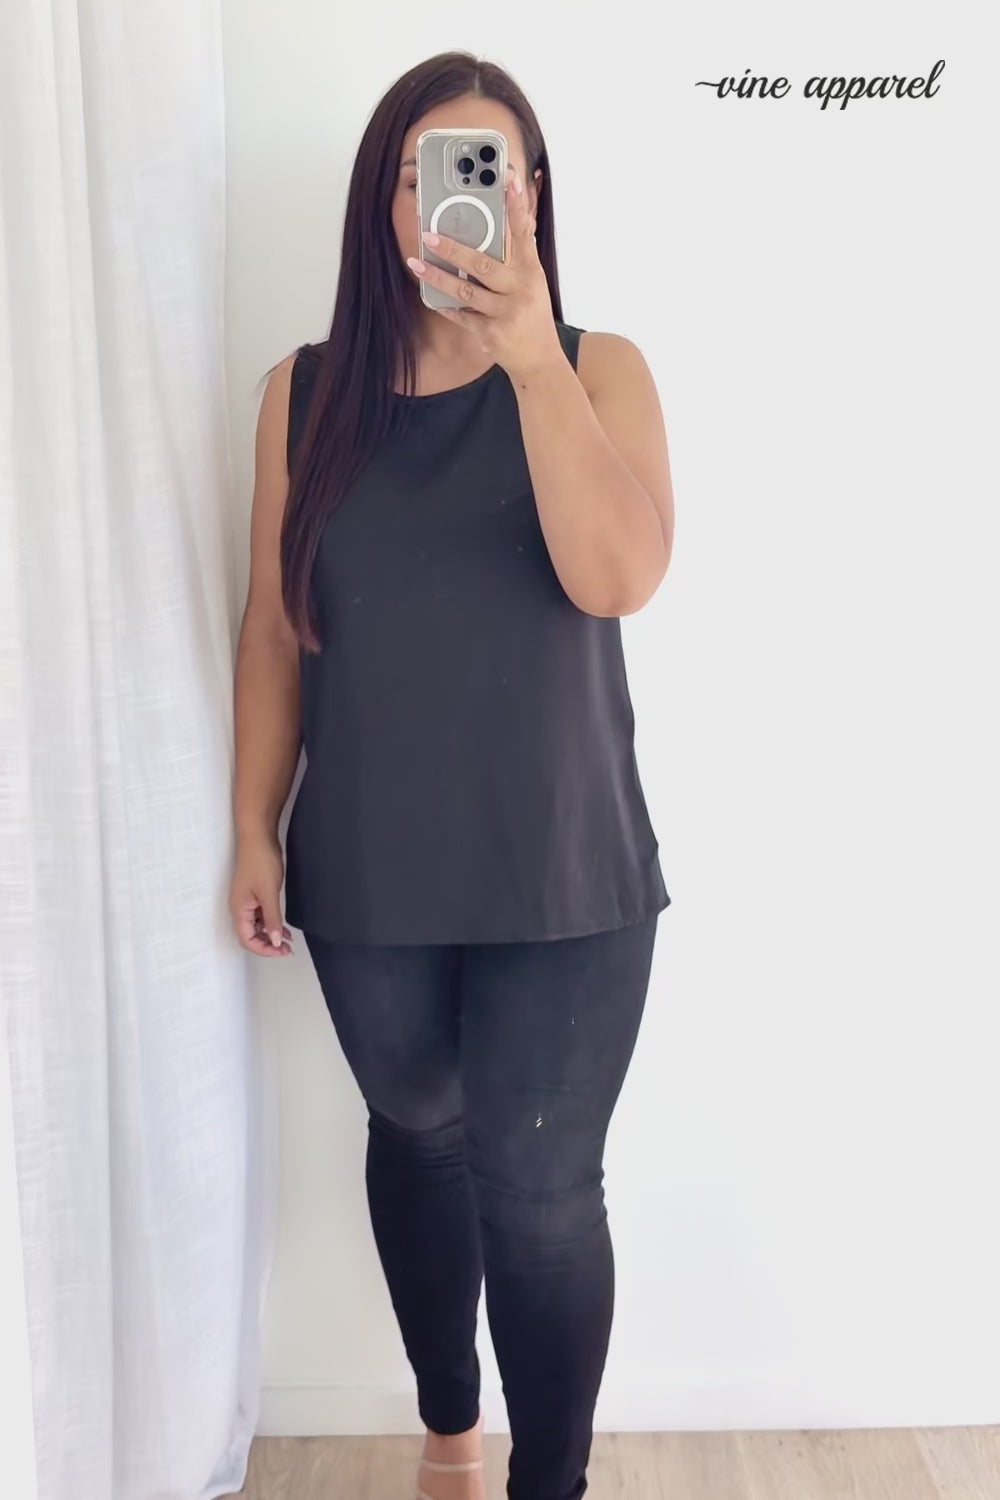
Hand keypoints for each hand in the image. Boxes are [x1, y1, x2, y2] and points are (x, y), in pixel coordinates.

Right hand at [229, 831, 293, 956]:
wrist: (258, 837)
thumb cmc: (260, 862)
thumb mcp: (269, 894)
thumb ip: (272, 919)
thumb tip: (275, 941)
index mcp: (239, 910)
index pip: (247, 939)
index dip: (264, 949)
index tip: (282, 950)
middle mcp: (240, 908)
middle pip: (250, 935)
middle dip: (268, 944)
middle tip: (287, 949)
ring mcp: (247, 901)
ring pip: (257, 926)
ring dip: (271, 935)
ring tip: (288, 941)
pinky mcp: (254, 894)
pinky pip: (261, 915)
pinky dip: (271, 923)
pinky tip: (284, 926)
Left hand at [407, 165, 563, 383]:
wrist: (540, 360)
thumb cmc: (532, 314)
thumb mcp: (533, 281)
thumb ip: (521, 252)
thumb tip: (515, 215)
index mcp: (530, 271)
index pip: (523, 232)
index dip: (516, 205)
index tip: (507, 178)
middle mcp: (520, 290)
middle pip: (483, 264)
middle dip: (453, 248)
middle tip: (428, 234)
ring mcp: (505, 313)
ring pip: (466, 291)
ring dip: (438, 277)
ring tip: (416, 263)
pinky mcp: (492, 333)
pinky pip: (462, 316)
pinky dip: (445, 306)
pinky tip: (430, 295)